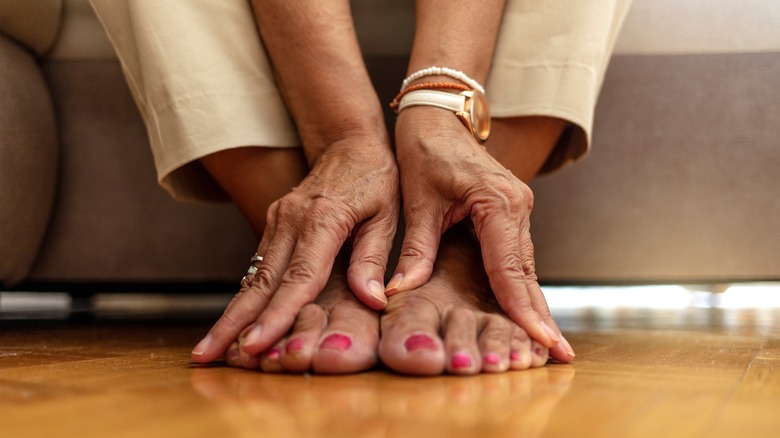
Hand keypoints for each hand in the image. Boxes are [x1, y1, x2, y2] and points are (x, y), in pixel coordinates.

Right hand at [192, 138, 398, 361]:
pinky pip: (257, 267)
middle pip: (261, 282)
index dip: (277, 315)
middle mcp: (291, 221)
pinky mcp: (273, 224)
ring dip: (230, 314)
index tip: (256, 345)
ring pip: (252, 276)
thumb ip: (374, 258)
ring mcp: (277, 221)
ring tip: (209, 348)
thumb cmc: (376, 179)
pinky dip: (244, 297)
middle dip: (234, 323)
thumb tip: (372, 301)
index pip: (298, 277)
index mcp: (323, 220)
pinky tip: (230, 323)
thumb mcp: (388, 215)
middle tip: (208, 355)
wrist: (349, 142)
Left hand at [389, 108, 570, 359]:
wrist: (440, 117)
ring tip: (547, 345)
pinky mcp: (511, 213)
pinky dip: (521, 286)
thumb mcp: (417, 201)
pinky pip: (518, 257)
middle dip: (539, 316)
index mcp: (497, 202)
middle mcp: (517, 207)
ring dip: (533, 304)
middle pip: (527, 273)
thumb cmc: (425, 151)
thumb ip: (415, 248)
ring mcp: (519, 209)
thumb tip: (402, 291)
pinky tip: (526, 313)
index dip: (522, 308)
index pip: (510, 268)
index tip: (541, 341)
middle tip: (559, 356)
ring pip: (526, 268)